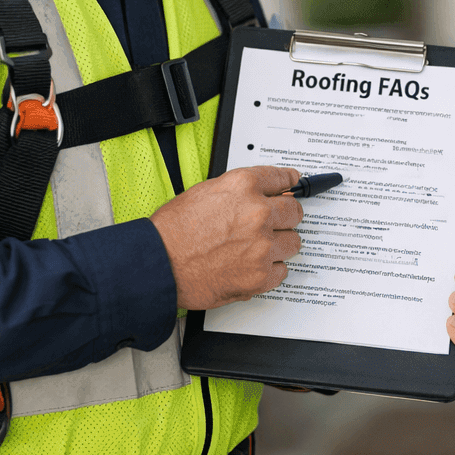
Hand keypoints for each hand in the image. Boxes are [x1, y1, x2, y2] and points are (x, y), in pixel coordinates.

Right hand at [149, 165, 303, 309]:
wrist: (159, 264)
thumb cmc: (173, 231)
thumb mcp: (205, 192)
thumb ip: (238, 192)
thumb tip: (259, 195)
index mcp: (244, 186)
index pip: (283, 179)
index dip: (288, 183)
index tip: (292, 185)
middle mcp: (258, 213)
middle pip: (295, 211)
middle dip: (285, 217)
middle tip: (273, 223)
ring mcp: (262, 246)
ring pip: (293, 242)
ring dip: (279, 245)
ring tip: (256, 249)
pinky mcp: (261, 276)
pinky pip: (282, 271)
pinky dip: (270, 271)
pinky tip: (252, 267)